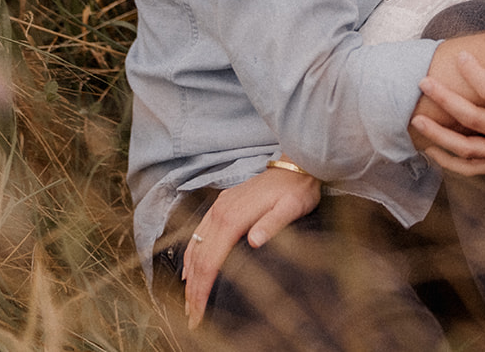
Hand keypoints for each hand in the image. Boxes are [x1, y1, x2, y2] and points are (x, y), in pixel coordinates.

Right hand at [180, 165, 320, 328]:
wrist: (296, 166)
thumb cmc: (297, 191)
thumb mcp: (292, 207)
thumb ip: (272, 224)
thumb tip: (255, 241)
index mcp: (234, 217)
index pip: (211, 260)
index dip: (203, 288)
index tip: (198, 311)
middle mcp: (220, 212)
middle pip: (199, 257)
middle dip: (193, 290)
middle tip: (191, 317)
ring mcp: (219, 207)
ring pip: (195, 245)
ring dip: (190, 275)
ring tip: (188, 301)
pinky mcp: (222, 205)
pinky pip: (199, 233)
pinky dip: (191, 254)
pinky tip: (190, 270)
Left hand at [411, 51, 484, 173]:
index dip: (474, 72)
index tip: (460, 56)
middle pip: (471, 118)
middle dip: (445, 98)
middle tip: (424, 82)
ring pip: (465, 148)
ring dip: (438, 135)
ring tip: (417, 120)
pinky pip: (472, 169)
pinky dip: (450, 162)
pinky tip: (432, 152)